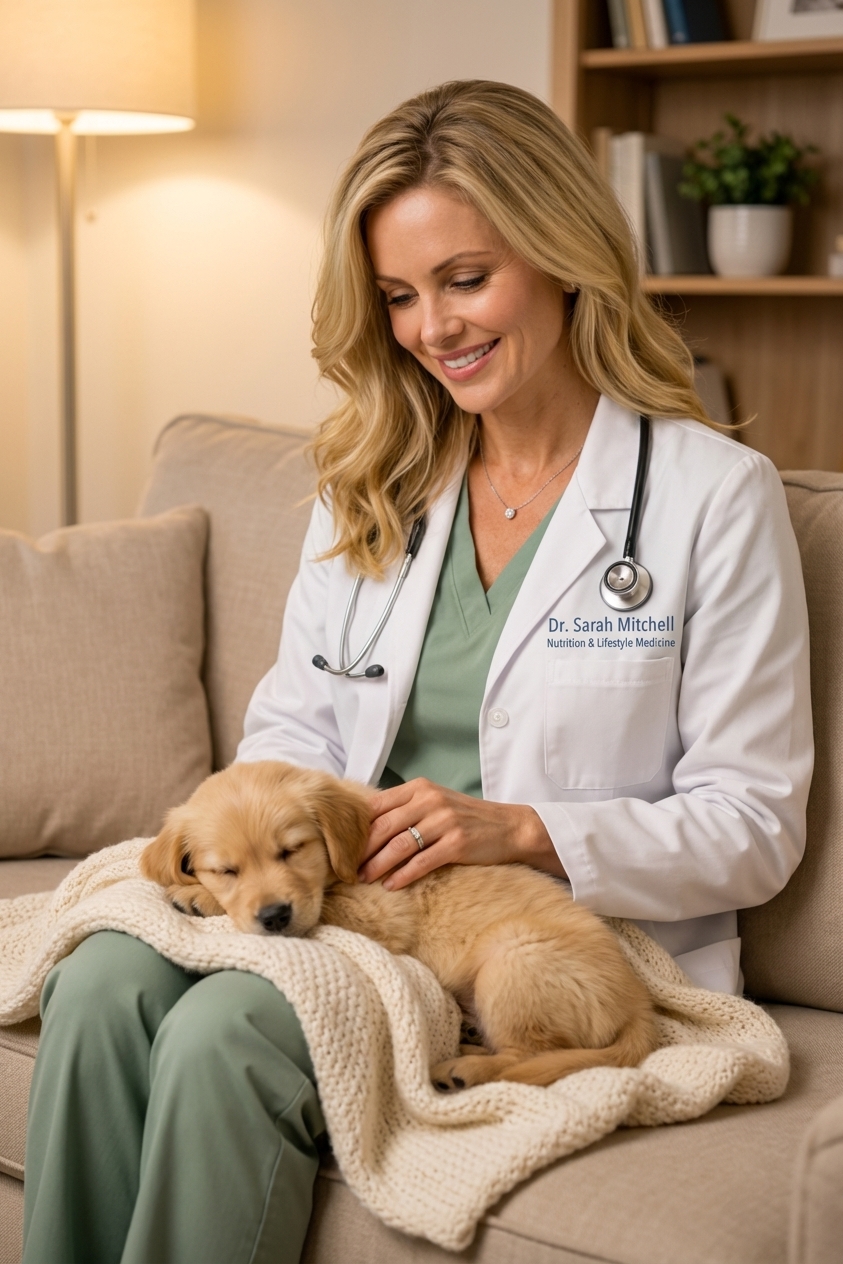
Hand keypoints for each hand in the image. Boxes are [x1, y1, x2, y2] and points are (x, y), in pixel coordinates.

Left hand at [360, 778, 565, 890]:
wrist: (510, 827)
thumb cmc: (467, 818)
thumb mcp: (435, 804)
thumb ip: (405, 809)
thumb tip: (366, 828)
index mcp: (419, 789)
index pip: (377, 807)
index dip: (356, 828)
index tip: (343, 847)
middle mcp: (429, 801)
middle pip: (383, 827)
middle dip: (361, 850)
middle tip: (346, 869)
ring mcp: (443, 821)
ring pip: (398, 845)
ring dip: (377, 865)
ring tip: (364, 879)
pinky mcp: (456, 844)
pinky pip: (421, 862)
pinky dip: (403, 875)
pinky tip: (391, 885)